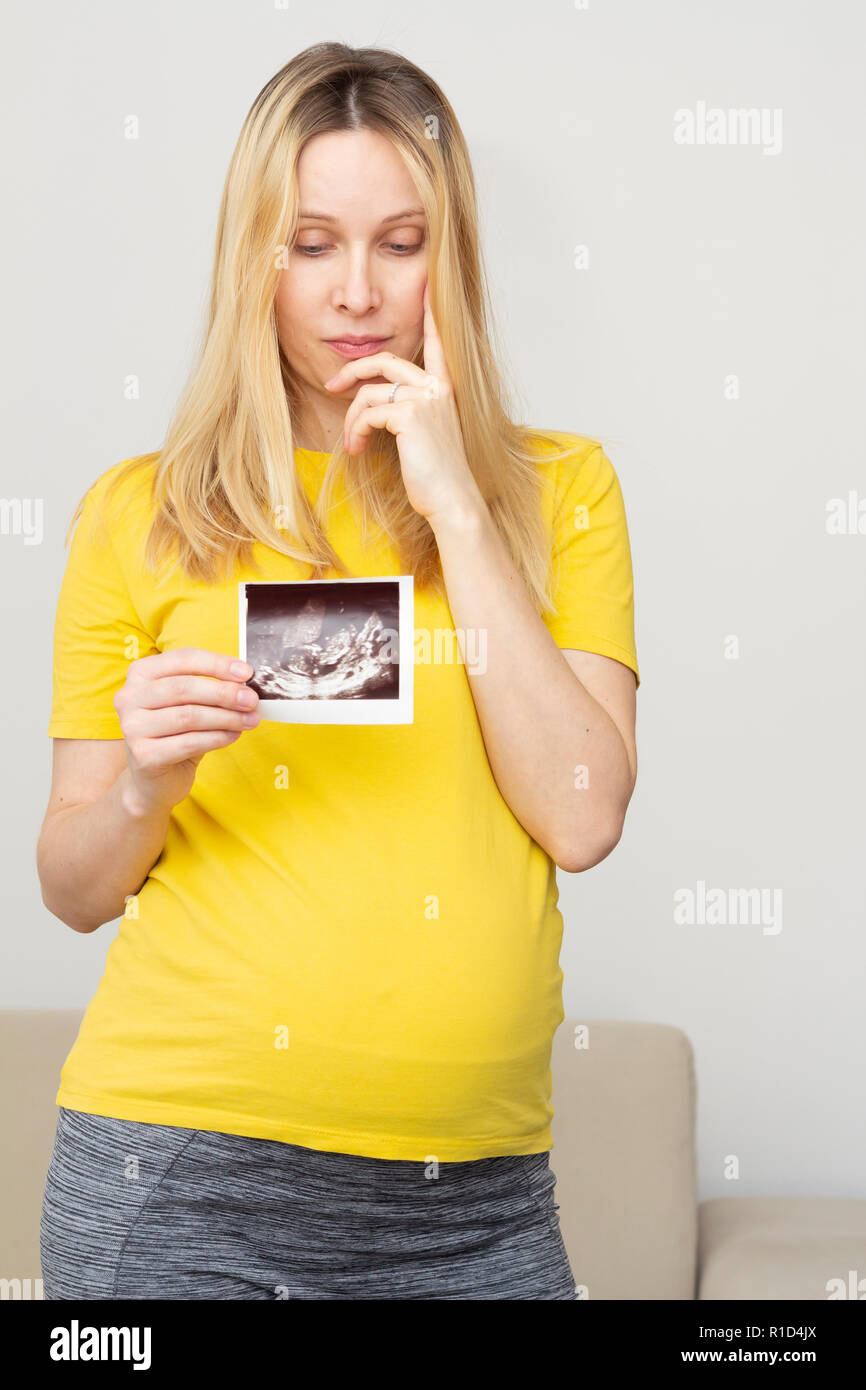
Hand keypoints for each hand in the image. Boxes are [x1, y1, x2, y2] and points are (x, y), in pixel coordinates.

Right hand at [113, 647, 260, 813]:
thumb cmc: (176, 733)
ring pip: (189, 716)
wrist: (155, 780)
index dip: (217, 664)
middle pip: (184, 688)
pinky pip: (189, 742)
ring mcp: (133, 727)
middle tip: (252, 700)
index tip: (246, 672)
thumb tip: (246, 681)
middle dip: (224, 693)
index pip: (182, 659)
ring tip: (250, 720)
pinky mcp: (143, 755)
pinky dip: (217, 738)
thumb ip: (211, 687)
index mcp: (140, 674)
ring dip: (226, 717)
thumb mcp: (191, 703)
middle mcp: (129, 697)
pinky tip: (234, 736)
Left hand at [323, 285, 485, 527]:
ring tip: (352, 443)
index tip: (428, 284)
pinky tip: (359, 450)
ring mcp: (425, 399)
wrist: (453, 500)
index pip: (438, 342)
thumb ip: (411, 412)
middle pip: (384, 360)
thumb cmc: (438, 475)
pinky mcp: (410, 415)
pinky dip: (357, 431)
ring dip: (351, 420)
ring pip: (369, 393)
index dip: (432, 313)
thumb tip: (377, 406)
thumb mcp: (427, 436)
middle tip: (331, 385)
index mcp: (445, 388)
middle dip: (352, 370)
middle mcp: (437, 387)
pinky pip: (368, 413)